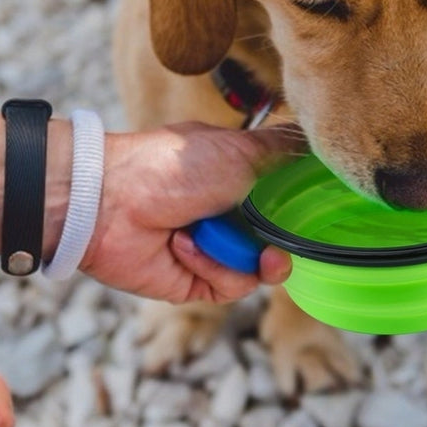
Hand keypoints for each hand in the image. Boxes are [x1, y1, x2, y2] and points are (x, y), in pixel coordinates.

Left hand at [82, 122, 305, 302]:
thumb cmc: (173, 165)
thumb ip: (282, 148)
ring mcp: (214, 249)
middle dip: (281, 242)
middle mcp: (228, 215)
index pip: (285, 200)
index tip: (316, 212)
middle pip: (280, 239)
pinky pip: (230, 285)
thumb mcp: (239, 149)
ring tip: (211, 236)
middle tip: (274, 243)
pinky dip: (213, 266)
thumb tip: (316, 141)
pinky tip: (185, 247)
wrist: (110, 202)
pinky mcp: (196, 281)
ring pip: (260, 268)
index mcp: (238, 179)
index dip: (300, 209)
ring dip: (238, 253)